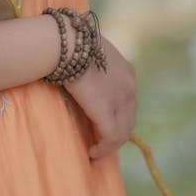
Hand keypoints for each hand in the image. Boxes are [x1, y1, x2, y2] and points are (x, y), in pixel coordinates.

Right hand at [65, 37, 136, 161]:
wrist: (65, 43)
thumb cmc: (70, 44)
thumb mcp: (90, 55)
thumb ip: (94, 68)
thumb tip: (82, 77)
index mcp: (127, 71)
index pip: (128, 101)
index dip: (117, 116)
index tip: (104, 126)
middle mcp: (130, 86)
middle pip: (129, 118)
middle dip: (116, 133)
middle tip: (100, 143)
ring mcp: (121, 99)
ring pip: (123, 131)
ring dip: (110, 144)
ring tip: (96, 152)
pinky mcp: (107, 110)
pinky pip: (111, 137)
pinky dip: (104, 148)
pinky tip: (93, 153)